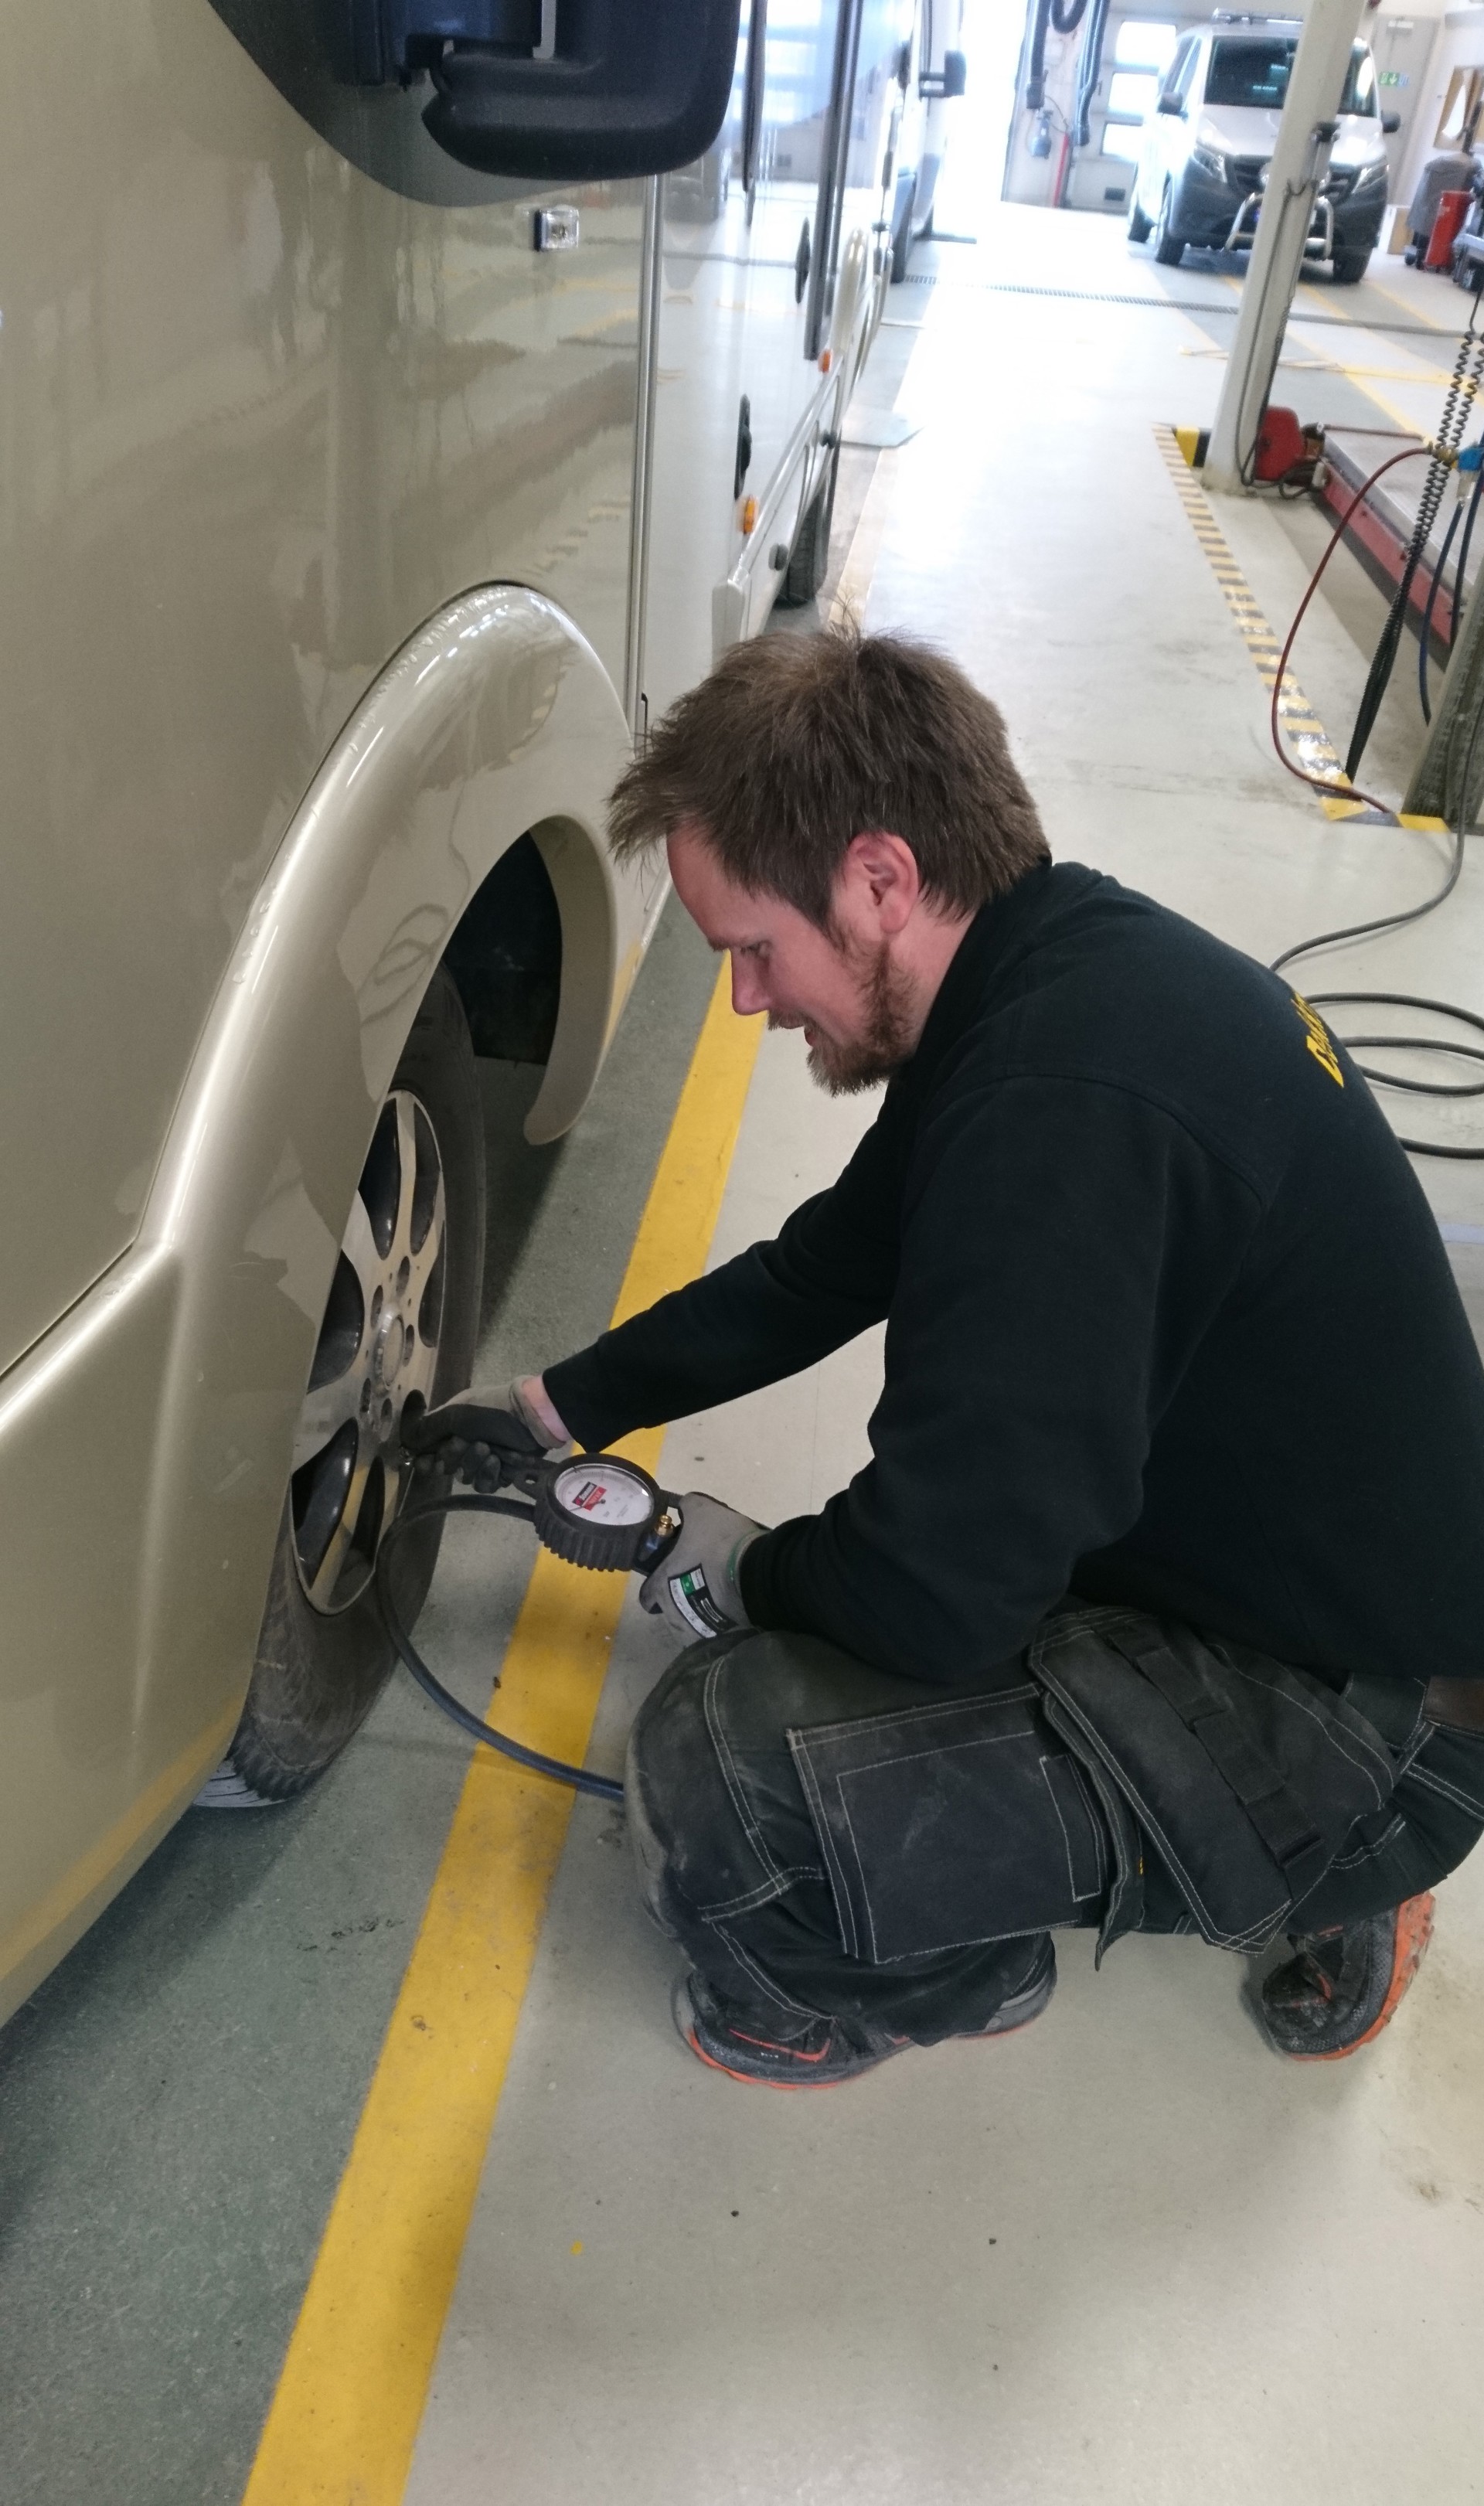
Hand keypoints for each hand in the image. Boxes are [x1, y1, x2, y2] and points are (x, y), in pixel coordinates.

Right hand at [401, 1376, 568, 1491]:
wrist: (531, 1418)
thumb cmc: (491, 1410)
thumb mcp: (455, 1413)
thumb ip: (427, 1428)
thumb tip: (405, 1442)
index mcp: (451, 1429)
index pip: (429, 1453)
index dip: (427, 1462)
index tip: (429, 1463)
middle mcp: (464, 1446)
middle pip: (446, 1467)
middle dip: (455, 1457)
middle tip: (467, 1442)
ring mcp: (483, 1460)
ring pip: (466, 1478)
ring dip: (475, 1464)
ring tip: (489, 1449)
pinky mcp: (501, 1473)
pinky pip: (485, 1485)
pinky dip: (490, 1474)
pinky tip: (498, 1461)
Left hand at [638, 1492, 765, 1641]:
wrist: (757, 1573)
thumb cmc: (720, 1544)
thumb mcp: (703, 1512)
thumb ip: (689, 1507)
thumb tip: (685, 1506)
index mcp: (662, 1586)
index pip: (647, 1595)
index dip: (653, 1587)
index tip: (666, 1577)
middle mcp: (675, 1614)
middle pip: (670, 1611)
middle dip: (680, 1598)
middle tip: (698, 1581)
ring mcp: (699, 1630)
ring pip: (692, 1624)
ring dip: (699, 1612)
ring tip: (717, 1596)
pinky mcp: (723, 1638)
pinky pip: (715, 1631)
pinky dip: (719, 1623)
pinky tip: (731, 1608)